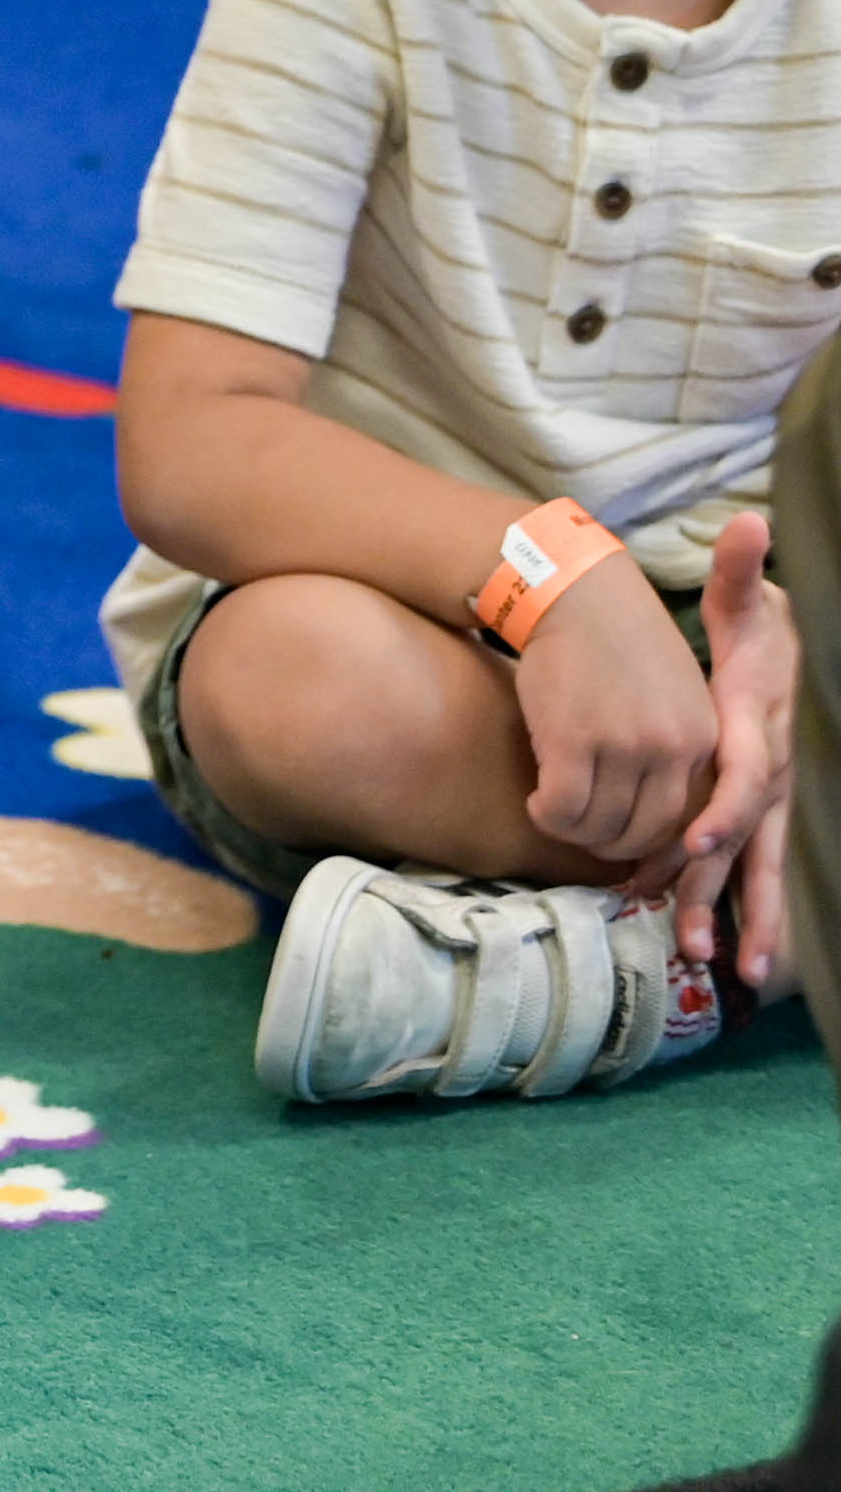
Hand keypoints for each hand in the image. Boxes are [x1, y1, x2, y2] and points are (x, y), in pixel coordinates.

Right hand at [510, 547, 721, 872]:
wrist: (576, 592)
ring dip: (572, 830)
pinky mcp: (574, 740)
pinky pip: (562, 808)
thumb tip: (647, 807)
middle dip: (608, 844)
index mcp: (703, 738)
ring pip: (600, 827)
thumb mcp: (672, 694)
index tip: (617, 832)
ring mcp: (625, 746)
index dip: (645, 837)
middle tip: (581, 827)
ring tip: (554, 811)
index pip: (683, 820)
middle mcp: (673, 747)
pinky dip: (547, 814)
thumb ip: (669, 746)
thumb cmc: (614, 642)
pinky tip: (536, 800)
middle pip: (643, 833)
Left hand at [669, 513, 793, 993]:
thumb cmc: (761, 632)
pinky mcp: (763, 818)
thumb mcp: (748, 603)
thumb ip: (742, 573)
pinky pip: (754, 871)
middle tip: (717, 950)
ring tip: (728, 970)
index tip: (698, 841)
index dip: (725, 809)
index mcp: (762, 731)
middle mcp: (775, 777)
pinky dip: (740, 909)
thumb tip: (747, 521)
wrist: (794, 658)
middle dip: (738, 896)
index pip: (746, 777)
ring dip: (747, 920)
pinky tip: (724, 953)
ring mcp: (774, 804)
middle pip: (759, 845)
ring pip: (763, 871)